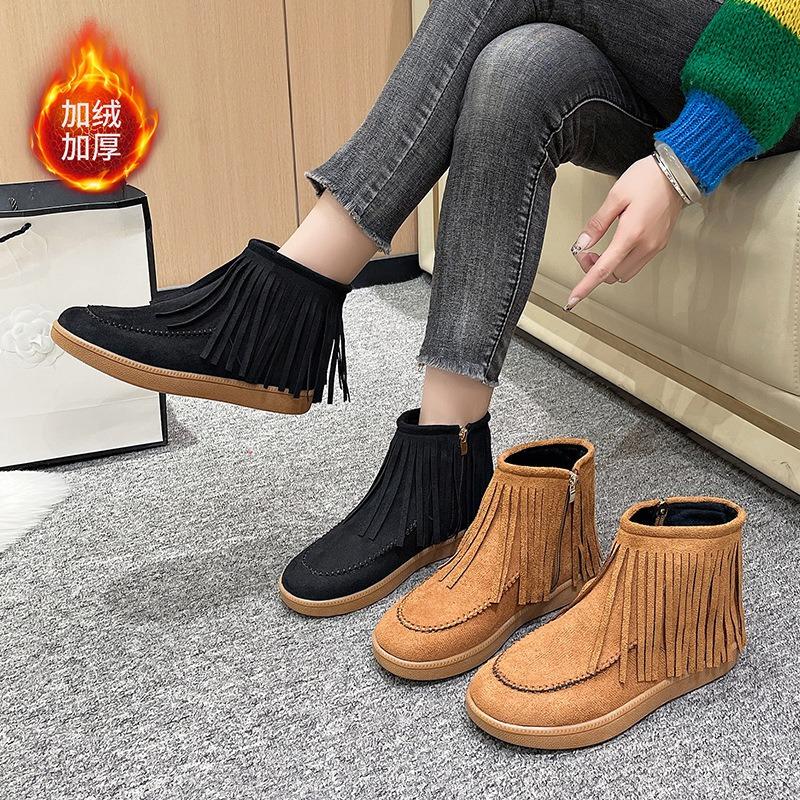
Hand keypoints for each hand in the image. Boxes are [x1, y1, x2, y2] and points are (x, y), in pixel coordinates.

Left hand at [564, 155, 685, 310]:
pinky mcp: (660, 244)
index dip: (585, 286)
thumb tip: (582, 244)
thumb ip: (597, 224)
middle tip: (584, 252)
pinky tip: (615, 247)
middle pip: (613, 276)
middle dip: (594, 270)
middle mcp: (646, 245)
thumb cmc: (649, 178)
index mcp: (632, 234)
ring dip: (609, 268)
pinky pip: (636, 264)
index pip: (603, 269)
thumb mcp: (615, 196)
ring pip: (625, 273)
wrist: (679, 170)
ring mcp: (655, 246)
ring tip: (599, 250)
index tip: (573, 299)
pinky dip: (621, 262)